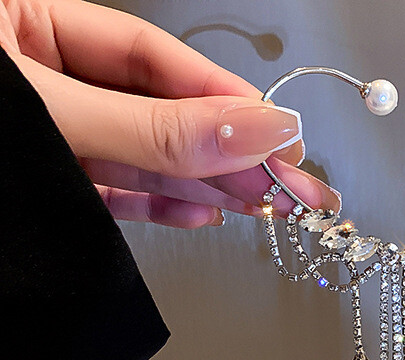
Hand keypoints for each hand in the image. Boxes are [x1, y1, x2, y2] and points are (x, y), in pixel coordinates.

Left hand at [0, 0, 340, 226]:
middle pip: (158, 109)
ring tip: (263, 207)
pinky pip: (111, 190)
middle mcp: (36, 73)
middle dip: (230, 150)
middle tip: (294, 187)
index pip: (151, 57)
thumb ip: (150, 128)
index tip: (280, 136)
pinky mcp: (42, 183)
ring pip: (142, 155)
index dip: (224, 98)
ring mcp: (43, 134)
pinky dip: (158, 206)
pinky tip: (203, 213)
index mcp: (21, 18)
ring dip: (206, 184)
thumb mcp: (47, 117)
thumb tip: (251, 129)